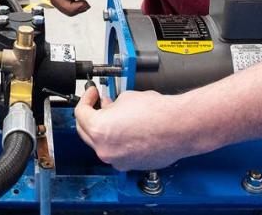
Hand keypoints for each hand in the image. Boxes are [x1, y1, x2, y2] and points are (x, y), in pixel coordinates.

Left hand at [74, 85, 205, 170]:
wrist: (180, 127)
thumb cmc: (157, 113)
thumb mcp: (125, 98)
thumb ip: (110, 105)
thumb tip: (108, 107)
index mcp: (100, 131)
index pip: (81, 114)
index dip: (86, 100)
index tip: (92, 94)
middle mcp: (105, 150)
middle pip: (86, 132)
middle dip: (91, 116)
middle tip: (99, 103)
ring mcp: (118, 160)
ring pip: (102, 144)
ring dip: (105, 129)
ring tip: (117, 115)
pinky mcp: (131, 165)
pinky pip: (118, 152)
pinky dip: (118, 141)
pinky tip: (129, 129)